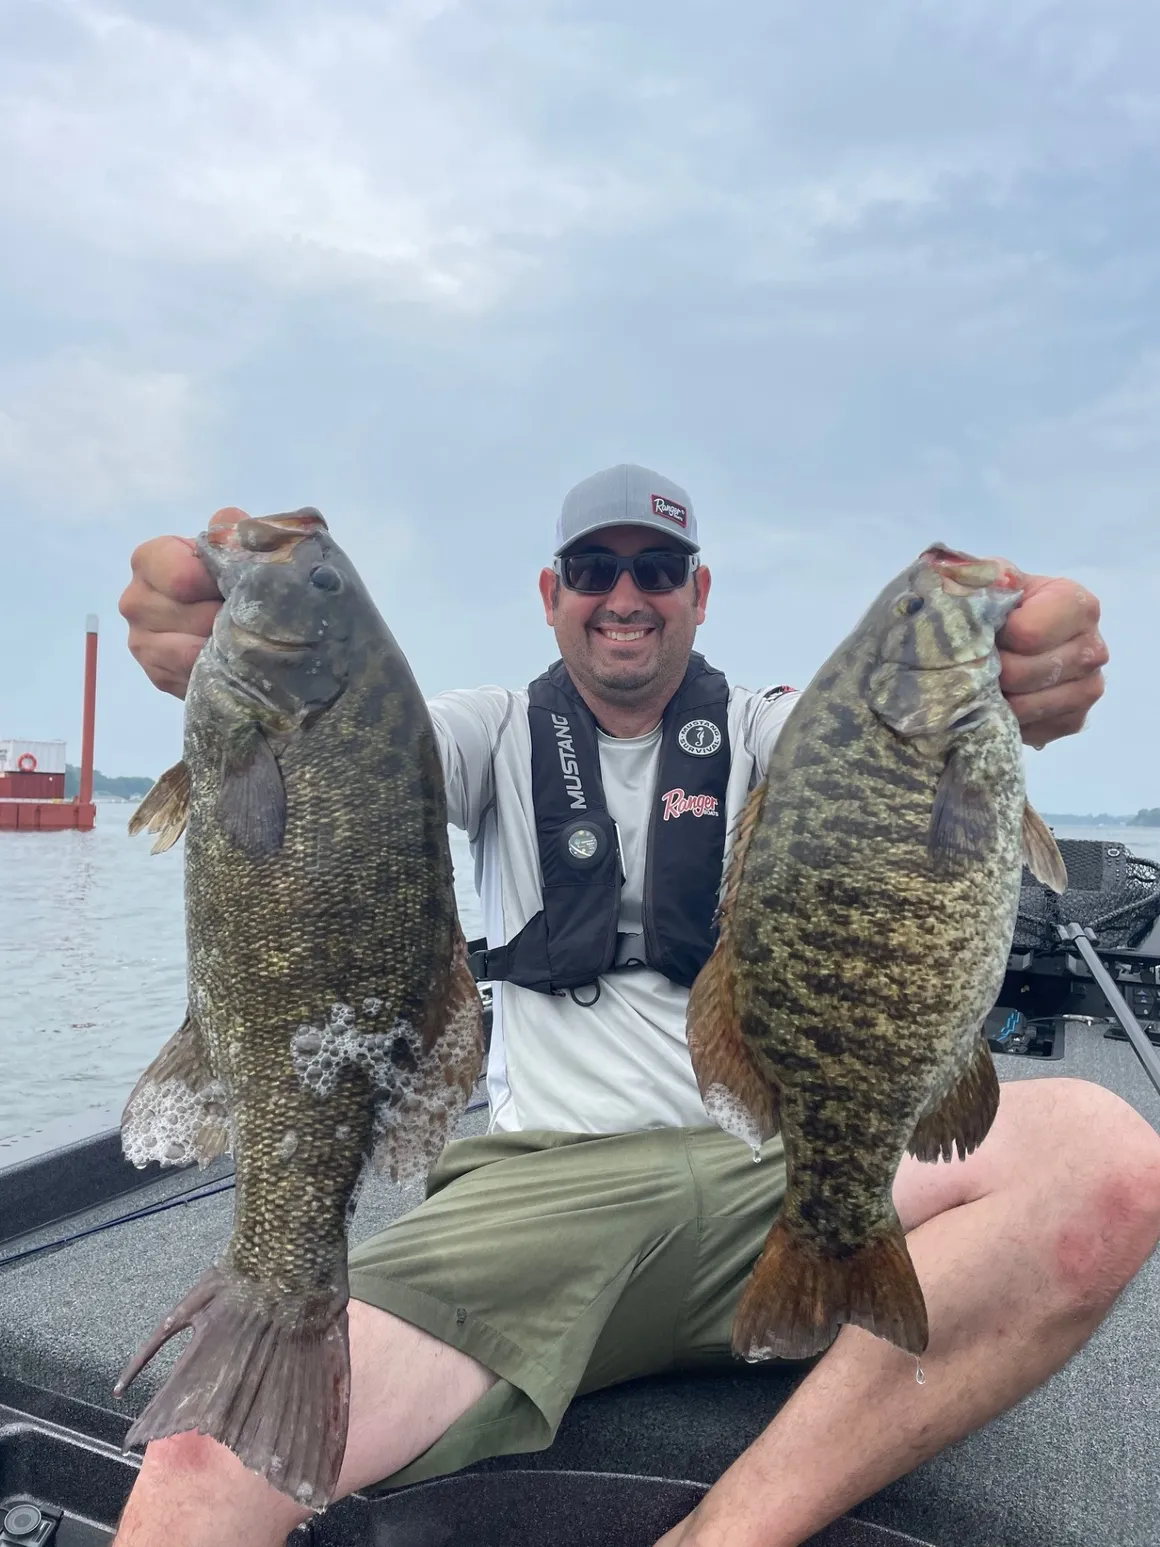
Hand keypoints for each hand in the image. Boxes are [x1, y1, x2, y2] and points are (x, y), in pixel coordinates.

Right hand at [119, 507, 246, 697]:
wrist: (243, 624)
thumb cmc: (238, 579)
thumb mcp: (243, 550)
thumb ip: (236, 533)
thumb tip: (227, 521)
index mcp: (150, 559)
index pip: (181, 577)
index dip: (218, 586)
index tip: (236, 588)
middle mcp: (135, 599)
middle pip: (190, 617)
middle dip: (226, 619)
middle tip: (246, 617)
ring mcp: (140, 641)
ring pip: (190, 651)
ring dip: (224, 646)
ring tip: (241, 637)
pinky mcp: (156, 674)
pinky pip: (190, 675)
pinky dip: (216, 669)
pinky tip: (229, 660)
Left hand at [996, 569, 1107, 747]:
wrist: (1003, 637)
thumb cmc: (999, 605)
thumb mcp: (990, 579)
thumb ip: (987, 578)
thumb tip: (989, 585)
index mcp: (1078, 604)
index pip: (1027, 634)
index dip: (995, 637)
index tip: (987, 631)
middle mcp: (1094, 647)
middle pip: (1024, 674)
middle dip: (990, 670)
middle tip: (978, 661)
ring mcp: (1090, 687)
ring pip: (1027, 706)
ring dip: (996, 697)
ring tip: (986, 680)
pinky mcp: (1075, 720)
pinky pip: (1033, 729)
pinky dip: (1007, 720)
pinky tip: (1001, 700)